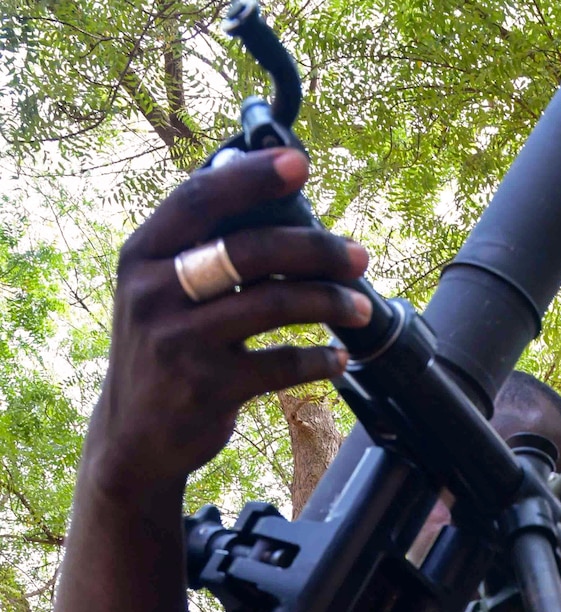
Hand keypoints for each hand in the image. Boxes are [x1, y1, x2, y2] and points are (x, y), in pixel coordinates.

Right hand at [85, 147, 372, 496]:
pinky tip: (338, 358)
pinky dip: (319, 360)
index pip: (199, 199)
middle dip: (317, 248)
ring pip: (275, 304)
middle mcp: (153, 292)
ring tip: (361, 308)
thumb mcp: (163, 289)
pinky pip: (281, 364)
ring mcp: (177, 342)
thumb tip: (276, 193)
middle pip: (251, 249)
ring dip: (331, 302)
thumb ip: (206, 246)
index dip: (252, 176)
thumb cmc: (167, 346)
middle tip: (359, 255)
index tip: (300, 162)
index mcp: (143, 254)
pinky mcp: (205, 388)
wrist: (135, 436)